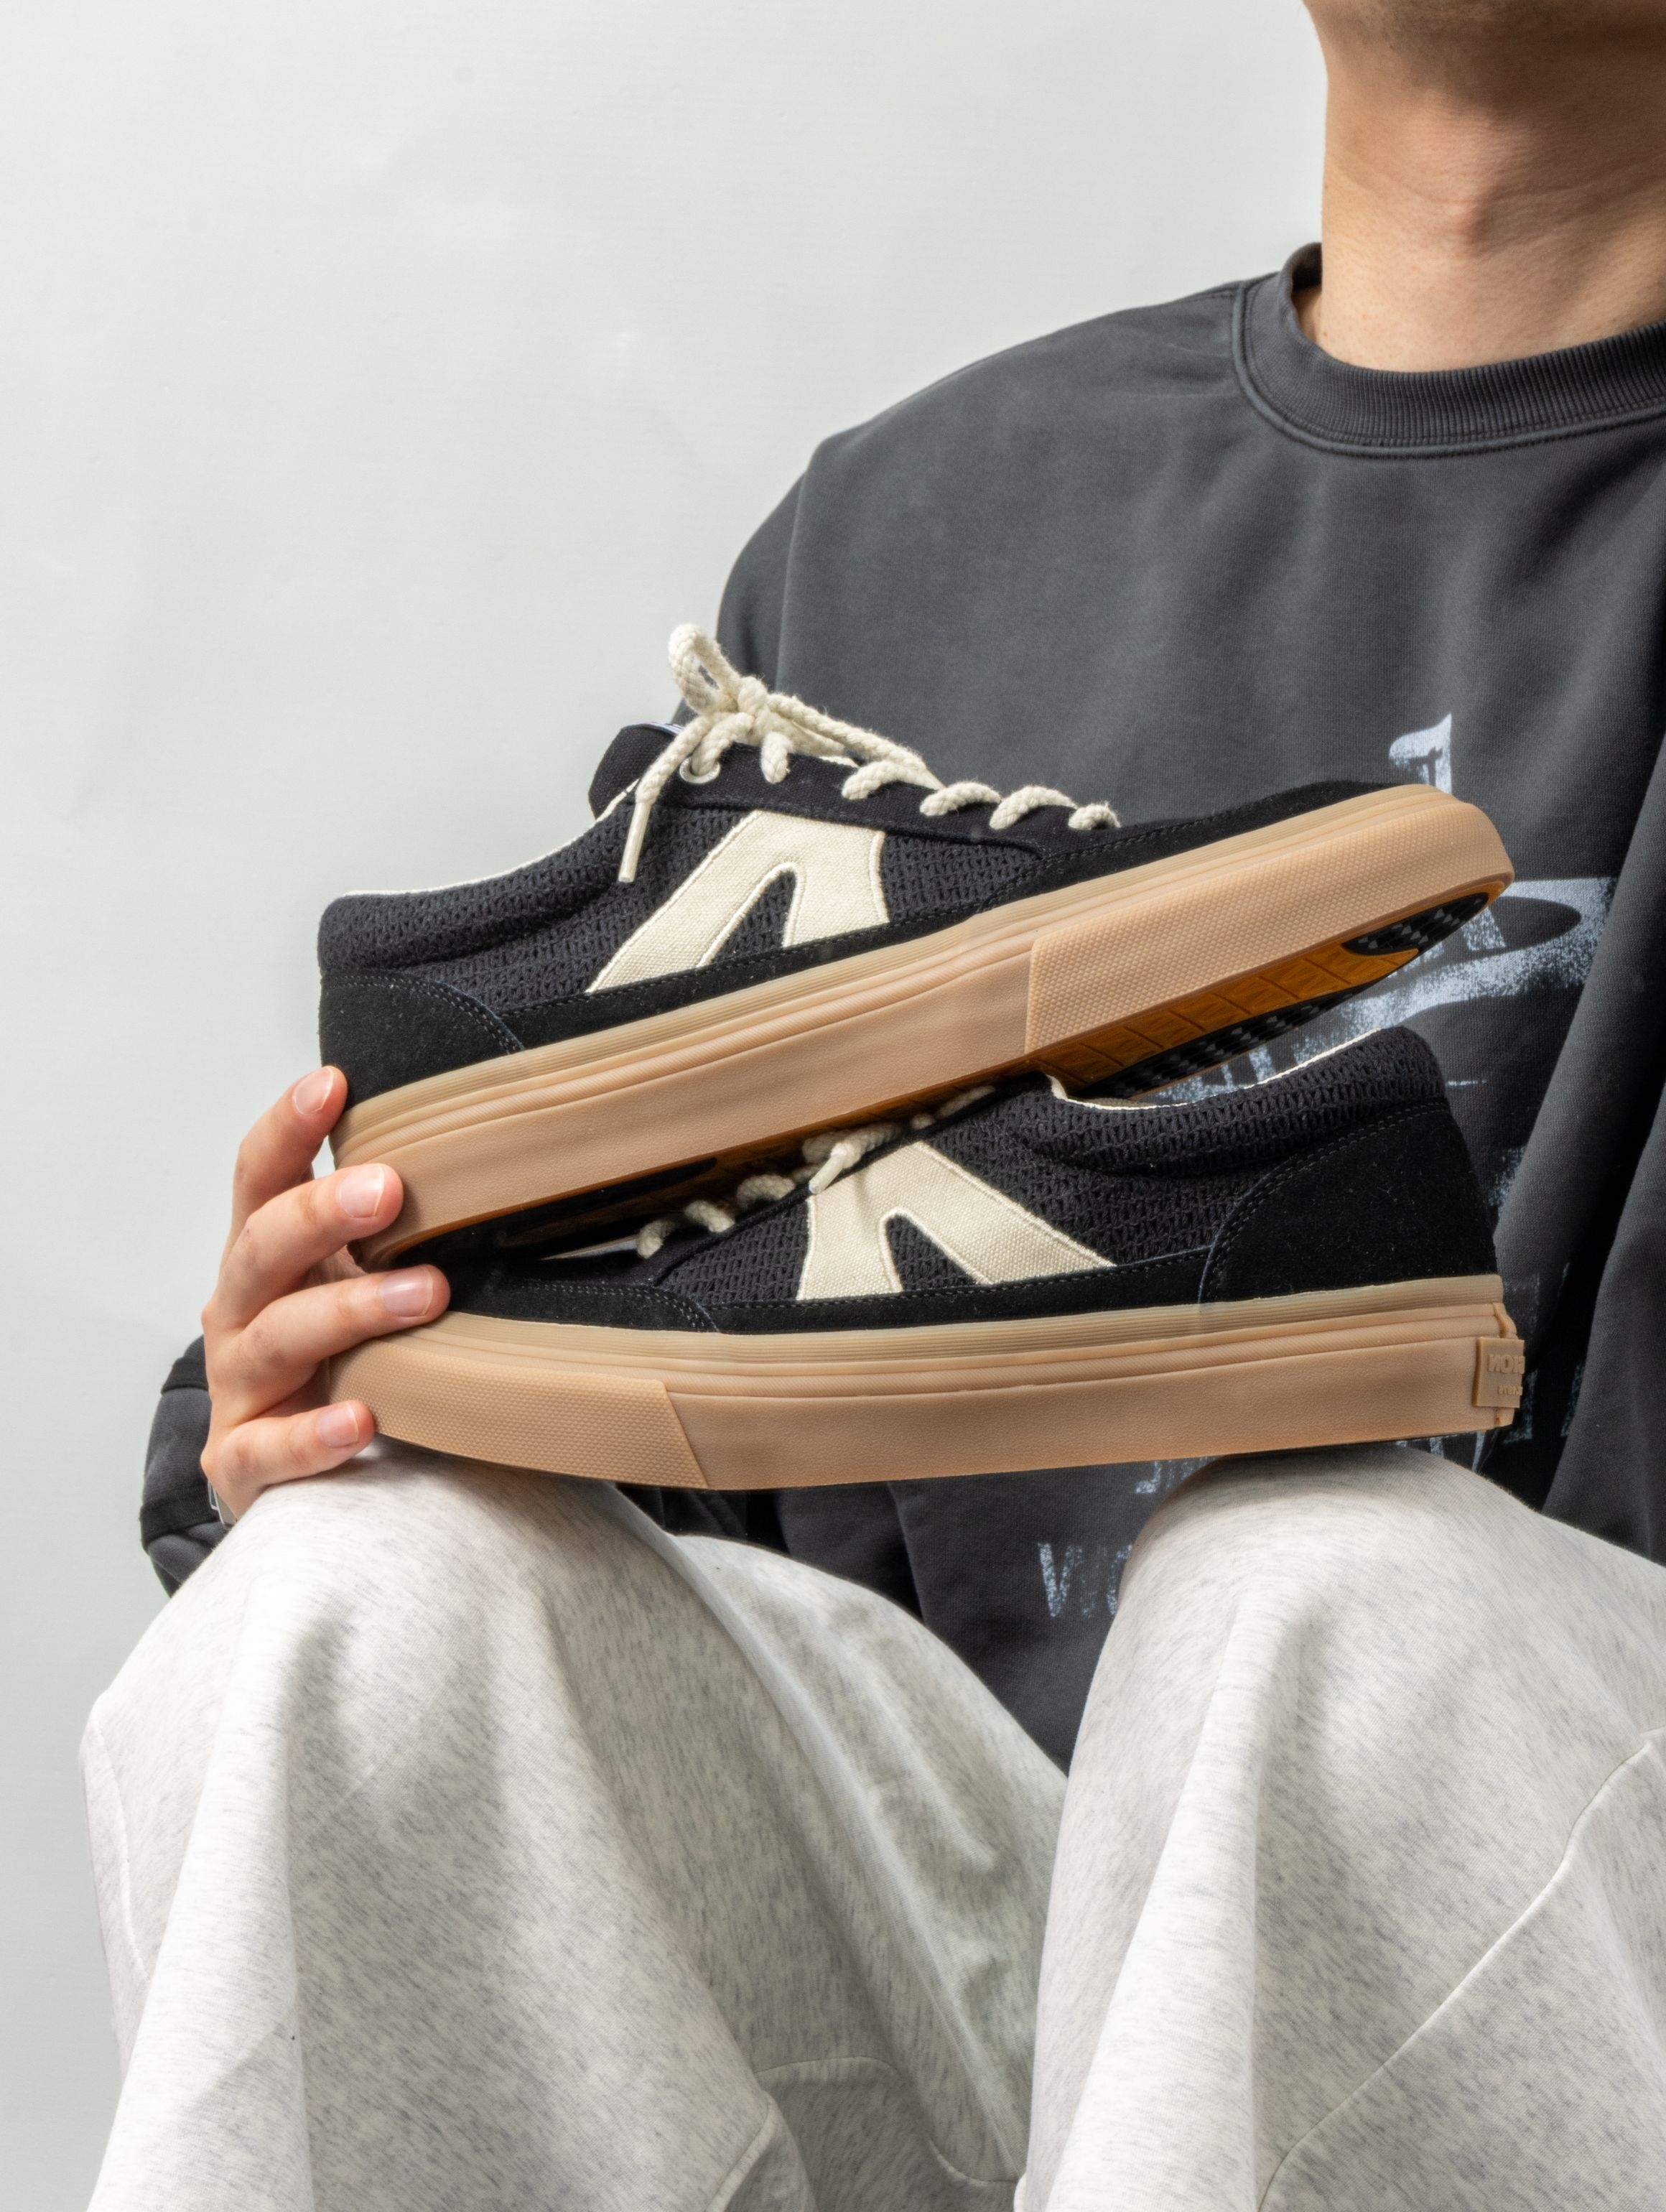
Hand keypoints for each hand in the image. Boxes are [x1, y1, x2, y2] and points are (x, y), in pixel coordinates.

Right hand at [199, 1066, 448, 1521]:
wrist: (299, 1466)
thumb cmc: (344, 1352)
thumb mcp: (361, 1277)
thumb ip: (401, 1227)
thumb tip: (502, 1155)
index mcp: (266, 1255)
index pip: (261, 1177)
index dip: (287, 1128)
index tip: (333, 1082)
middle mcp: (242, 1311)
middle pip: (263, 1247)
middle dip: (322, 1214)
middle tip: (389, 1189)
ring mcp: (239, 1387)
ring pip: (277, 1338)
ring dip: (349, 1312)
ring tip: (423, 1294)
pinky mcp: (244, 1460)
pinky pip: (271, 1447)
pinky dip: (314, 1435)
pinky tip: (362, 1419)